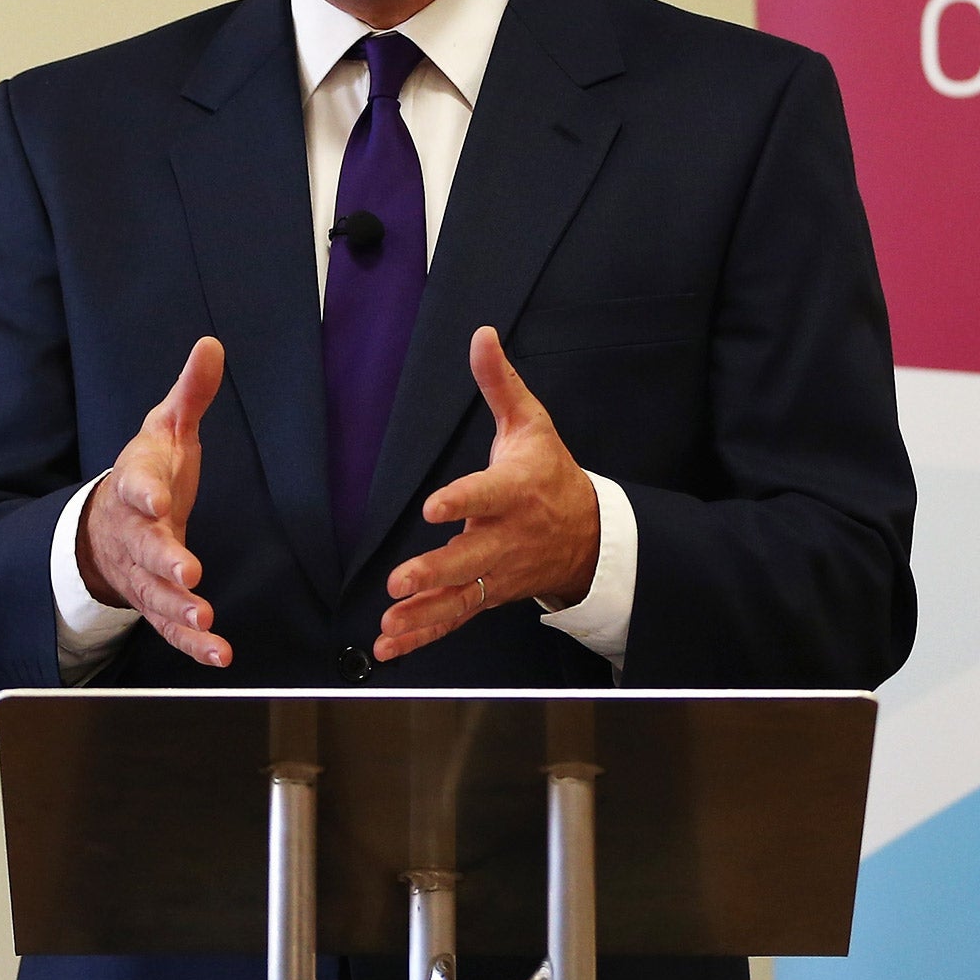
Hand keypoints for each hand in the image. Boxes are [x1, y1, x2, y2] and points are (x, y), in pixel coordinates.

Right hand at [75, 336, 232, 667]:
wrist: (109, 523)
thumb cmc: (149, 473)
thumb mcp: (167, 428)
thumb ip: (191, 393)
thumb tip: (212, 345)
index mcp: (137, 485)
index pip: (137, 486)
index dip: (146, 493)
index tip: (159, 499)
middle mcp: (135, 533)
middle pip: (146, 549)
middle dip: (165, 562)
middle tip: (188, 574)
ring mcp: (143, 573)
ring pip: (156, 594)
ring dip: (180, 610)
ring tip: (204, 620)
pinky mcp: (156, 601)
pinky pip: (171, 626)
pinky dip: (191, 642)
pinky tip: (218, 653)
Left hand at [375, 325, 598, 660]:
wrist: (591, 535)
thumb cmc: (550, 473)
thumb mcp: (531, 423)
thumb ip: (500, 383)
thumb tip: (481, 334)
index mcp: (515, 491)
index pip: (487, 495)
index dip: (462, 501)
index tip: (433, 507)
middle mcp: (506, 537)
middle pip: (469, 559)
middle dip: (435, 572)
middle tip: (400, 582)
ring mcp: (496, 572)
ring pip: (459, 598)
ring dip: (423, 614)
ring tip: (389, 626)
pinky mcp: (487, 594)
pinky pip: (454, 618)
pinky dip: (422, 635)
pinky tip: (388, 646)